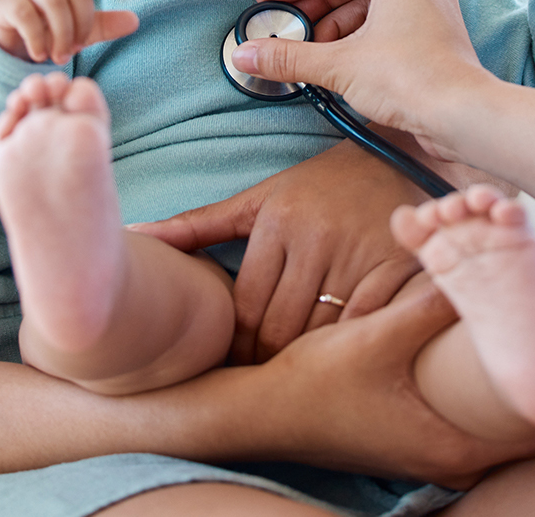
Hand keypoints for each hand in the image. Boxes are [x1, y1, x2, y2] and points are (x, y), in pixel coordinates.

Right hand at [0, 0, 138, 62]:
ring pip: (53, 1)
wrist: (5, 39)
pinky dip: (38, 40)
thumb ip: (104, 25)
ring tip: (60, 57)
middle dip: (82, 21)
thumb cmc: (47, 29)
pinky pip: (27, 16)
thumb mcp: (79, 30)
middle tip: (77, 48)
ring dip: (62, 34)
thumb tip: (134, 21)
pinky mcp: (7, 2)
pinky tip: (40, 55)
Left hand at [131, 139, 427, 363]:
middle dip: (267, 362)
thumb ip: (198, 225)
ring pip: (323, 334)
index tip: (234, 365)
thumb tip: (135, 236)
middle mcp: (317, 236)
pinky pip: (368, 325)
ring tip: (298, 376)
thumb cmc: (317, 187)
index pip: (246, 309)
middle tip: (262, 380)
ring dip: (308, 362)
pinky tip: (344, 358)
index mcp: (278, 220)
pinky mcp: (398, 265)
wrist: (395, 154)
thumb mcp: (258, 200)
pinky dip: (352, 347)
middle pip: (282, 328)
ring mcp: (360, 252)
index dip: (236, 347)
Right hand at [235, 0, 493, 145]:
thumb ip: (290, 57)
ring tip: (310, 53)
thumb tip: (246, 54)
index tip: (268, 0)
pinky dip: (359, 40)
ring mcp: (431, 10)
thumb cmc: (412, 79)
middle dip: (314, 8)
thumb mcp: (339, 66)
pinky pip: (388, 27)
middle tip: (284, 29)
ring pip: (370, 8)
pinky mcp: (435, 38)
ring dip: (335, 27)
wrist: (465, 116)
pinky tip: (339, 65)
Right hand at [236, 276, 534, 484]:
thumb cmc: (314, 387)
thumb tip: (472, 264)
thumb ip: (427, 304)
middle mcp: (448, 459)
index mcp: (452, 445)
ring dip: (511, 391)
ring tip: (528, 345)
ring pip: (497, 428)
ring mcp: (432, 454)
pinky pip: (470, 423)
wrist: (261, 414)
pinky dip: (483, 397)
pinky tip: (480, 360)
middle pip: (524, 433)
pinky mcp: (415, 440)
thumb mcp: (376, 338)